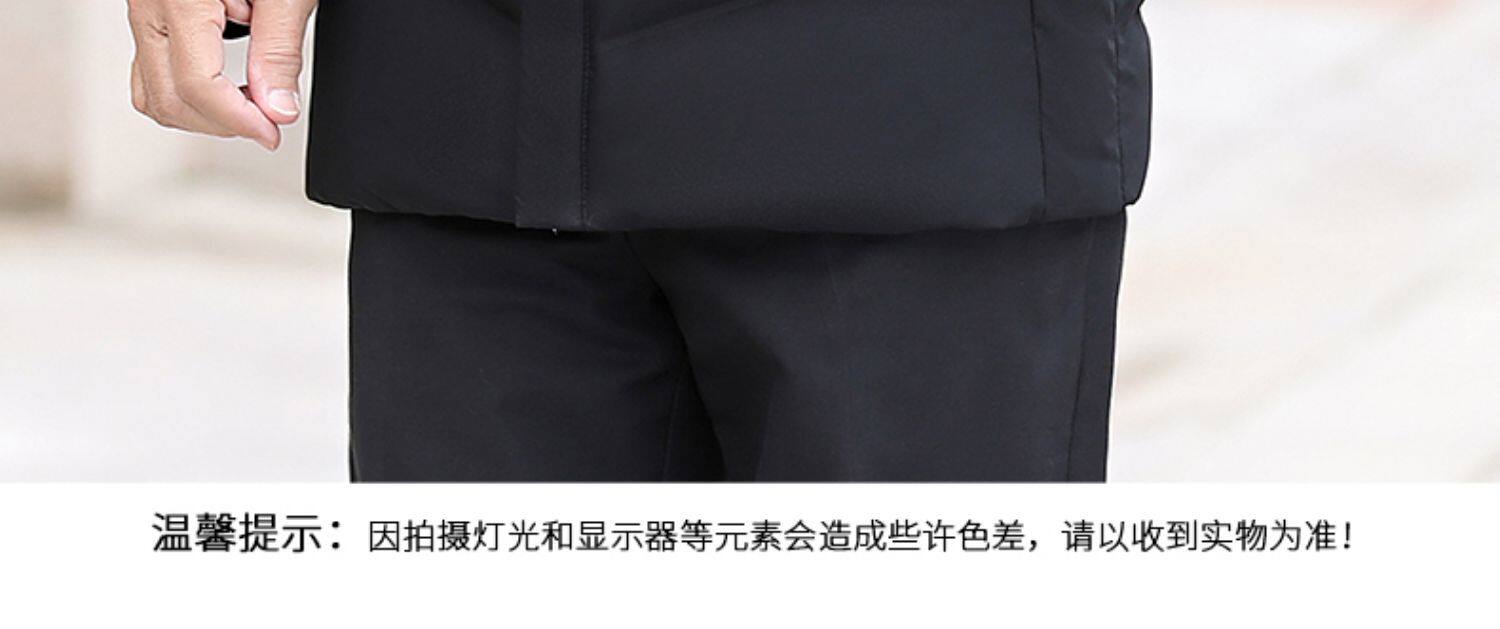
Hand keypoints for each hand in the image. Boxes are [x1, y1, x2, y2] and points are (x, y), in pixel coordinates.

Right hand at [128, 0, 317, 149]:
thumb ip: (279, 50)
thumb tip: (278, 109)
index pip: (197, 86)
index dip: (240, 120)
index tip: (272, 131)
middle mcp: (149, 6)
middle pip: (168, 98)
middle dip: (222, 123)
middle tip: (267, 121)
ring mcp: (142, 11)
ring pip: (151, 92)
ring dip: (201, 113)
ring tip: (249, 102)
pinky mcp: (148, 14)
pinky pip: (150, 70)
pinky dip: (186, 91)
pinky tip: (225, 83)